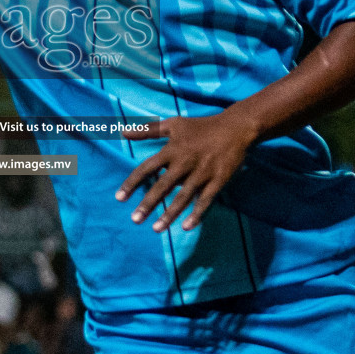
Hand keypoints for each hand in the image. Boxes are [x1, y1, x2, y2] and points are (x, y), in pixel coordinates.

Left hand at [116, 110, 260, 230]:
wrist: (235, 128)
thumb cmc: (200, 127)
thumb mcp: (173, 124)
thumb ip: (147, 130)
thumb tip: (123, 131)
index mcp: (172, 150)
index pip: (147, 168)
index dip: (132, 183)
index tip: (119, 198)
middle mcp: (185, 162)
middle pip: (163, 186)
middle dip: (148, 203)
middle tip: (135, 219)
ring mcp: (202, 172)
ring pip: (183, 197)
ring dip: (169, 214)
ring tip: (156, 229)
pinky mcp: (218, 180)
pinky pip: (205, 200)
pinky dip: (197, 214)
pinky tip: (186, 227)